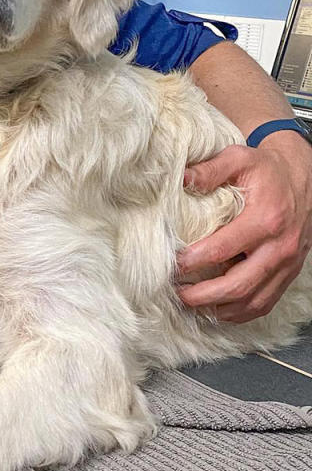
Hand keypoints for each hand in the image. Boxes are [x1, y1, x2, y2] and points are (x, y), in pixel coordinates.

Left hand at [176, 132, 311, 321]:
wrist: (303, 177)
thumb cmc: (267, 170)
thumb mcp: (239, 158)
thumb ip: (210, 170)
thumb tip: (182, 179)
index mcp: (265, 220)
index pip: (223, 250)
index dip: (194, 261)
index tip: (172, 264)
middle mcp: (279, 247)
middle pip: (238, 284)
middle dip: (204, 295)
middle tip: (178, 294)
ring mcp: (287, 264)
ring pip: (253, 301)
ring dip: (221, 309)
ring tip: (193, 305)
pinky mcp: (289, 273)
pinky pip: (266, 302)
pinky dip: (242, 312)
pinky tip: (220, 309)